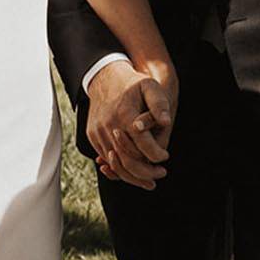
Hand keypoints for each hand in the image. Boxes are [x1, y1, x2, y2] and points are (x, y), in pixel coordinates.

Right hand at [85, 59, 173, 190]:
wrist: (104, 78)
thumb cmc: (132, 84)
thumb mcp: (150, 86)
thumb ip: (159, 104)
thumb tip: (166, 122)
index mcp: (126, 114)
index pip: (143, 145)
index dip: (156, 155)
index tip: (166, 157)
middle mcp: (110, 126)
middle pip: (128, 160)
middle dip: (146, 172)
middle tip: (161, 174)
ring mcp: (98, 132)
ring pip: (116, 164)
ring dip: (133, 176)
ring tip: (149, 181)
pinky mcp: (92, 136)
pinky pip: (105, 158)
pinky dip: (118, 169)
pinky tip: (132, 173)